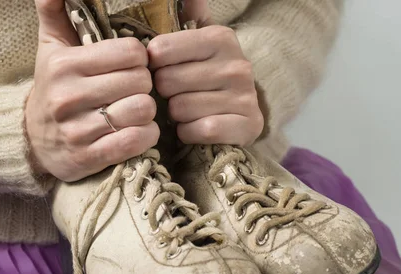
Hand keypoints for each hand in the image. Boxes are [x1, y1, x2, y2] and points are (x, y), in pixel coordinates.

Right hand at [25, 0, 158, 181]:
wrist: (32, 140)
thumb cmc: (53, 87)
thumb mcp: (51, 46)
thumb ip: (53, 8)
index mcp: (64, 65)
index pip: (130, 52)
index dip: (139, 59)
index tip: (131, 66)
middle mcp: (68, 96)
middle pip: (141, 81)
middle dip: (144, 85)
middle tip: (135, 90)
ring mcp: (78, 130)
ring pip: (142, 111)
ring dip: (147, 112)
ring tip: (136, 110)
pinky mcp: (89, 157)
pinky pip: (136, 141)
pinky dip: (146, 135)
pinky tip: (139, 130)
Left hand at [147, 0, 263, 146]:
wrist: (242, 114)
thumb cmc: (209, 76)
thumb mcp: (200, 41)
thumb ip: (190, 15)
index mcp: (220, 38)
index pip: (160, 50)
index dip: (154, 65)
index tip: (164, 69)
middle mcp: (236, 65)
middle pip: (167, 82)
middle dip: (166, 93)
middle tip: (178, 94)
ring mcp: (244, 97)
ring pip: (180, 109)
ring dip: (177, 116)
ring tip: (189, 111)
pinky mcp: (246, 126)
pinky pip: (196, 131)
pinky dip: (189, 133)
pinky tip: (197, 127)